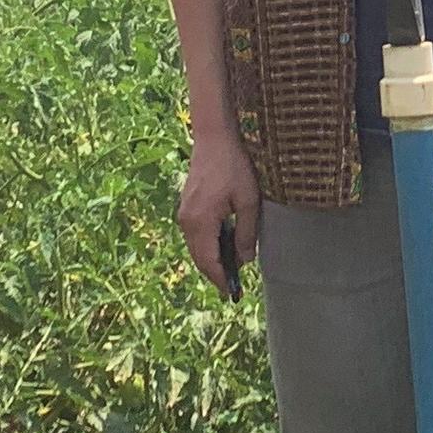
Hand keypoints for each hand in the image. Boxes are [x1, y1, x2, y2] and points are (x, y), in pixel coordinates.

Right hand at [177, 130, 261, 292]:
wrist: (213, 139)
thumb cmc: (233, 166)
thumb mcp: (248, 201)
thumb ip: (247, 233)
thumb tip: (245, 260)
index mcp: (201, 222)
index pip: (209, 262)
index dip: (221, 280)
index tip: (233, 294)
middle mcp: (187, 221)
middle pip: (199, 258)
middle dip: (215, 274)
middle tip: (233, 287)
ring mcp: (184, 214)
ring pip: (195, 248)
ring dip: (211, 260)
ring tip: (232, 269)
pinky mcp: (186, 207)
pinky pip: (195, 235)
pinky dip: (207, 246)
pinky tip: (224, 245)